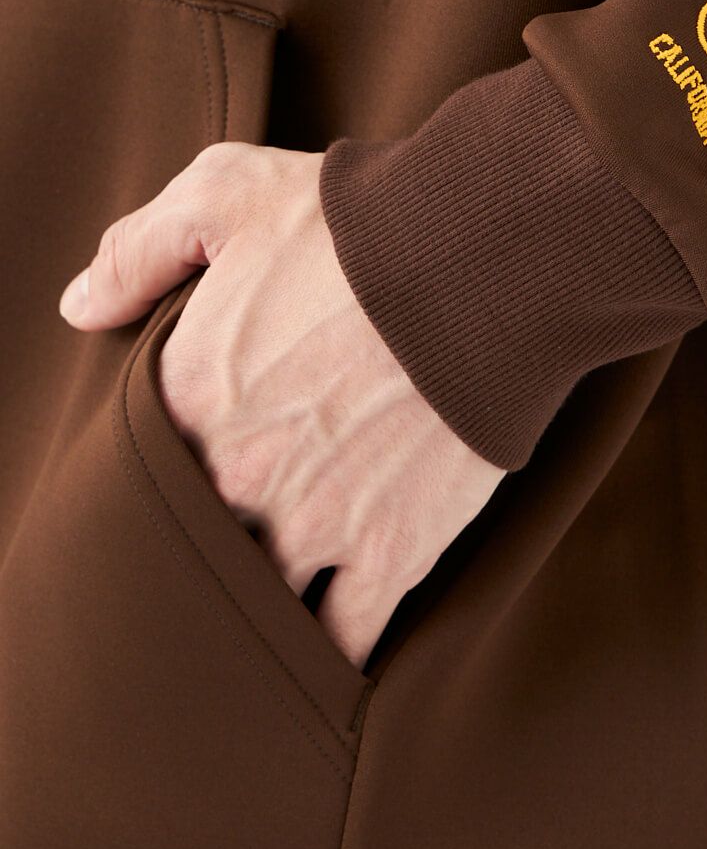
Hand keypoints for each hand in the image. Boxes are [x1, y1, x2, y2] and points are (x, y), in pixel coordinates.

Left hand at [58, 141, 506, 668]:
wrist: (485, 264)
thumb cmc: (358, 224)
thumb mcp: (228, 193)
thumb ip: (136, 250)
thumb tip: (79, 308)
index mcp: (189, 397)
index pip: (142, 467)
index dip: (164, 470)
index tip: (192, 467)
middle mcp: (236, 479)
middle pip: (196, 545)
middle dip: (207, 545)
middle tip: (233, 535)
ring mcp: (313, 528)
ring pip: (260, 605)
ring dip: (259, 611)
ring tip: (261, 614)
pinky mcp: (389, 556)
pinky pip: (341, 640)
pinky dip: (327, 654)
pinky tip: (320, 652)